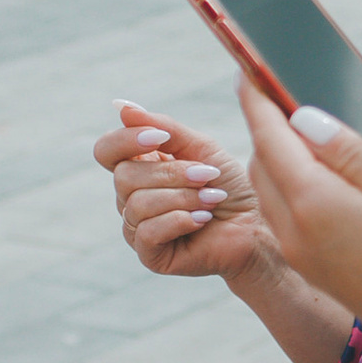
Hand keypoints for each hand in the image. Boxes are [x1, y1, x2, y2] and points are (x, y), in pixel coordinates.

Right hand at [96, 100, 268, 283]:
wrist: (256, 225)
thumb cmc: (228, 185)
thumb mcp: (200, 148)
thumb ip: (163, 127)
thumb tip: (121, 107)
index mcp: (138, 169)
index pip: (106, 151)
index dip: (126, 141)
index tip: (161, 138)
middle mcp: (130, 198)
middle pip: (123, 177)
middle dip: (173, 174)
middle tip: (207, 177)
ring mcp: (137, 228)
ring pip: (138, 204)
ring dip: (183, 198)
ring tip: (211, 200)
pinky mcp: (150, 255)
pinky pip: (147, 233)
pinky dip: (180, 220)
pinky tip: (202, 220)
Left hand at [236, 90, 361, 362]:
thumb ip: (351, 150)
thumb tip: (303, 117)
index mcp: (314, 204)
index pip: (271, 135)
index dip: (258, 97)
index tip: (247, 67)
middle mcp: (294, 231)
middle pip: (262, 162)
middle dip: (267, 124)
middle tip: (281, 90)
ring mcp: (301, 254)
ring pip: (271, 189)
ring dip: (279, 156)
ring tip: (307, 127)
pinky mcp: (315, 268)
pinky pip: (287, 213)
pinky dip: (293, 184)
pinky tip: (326, 174)